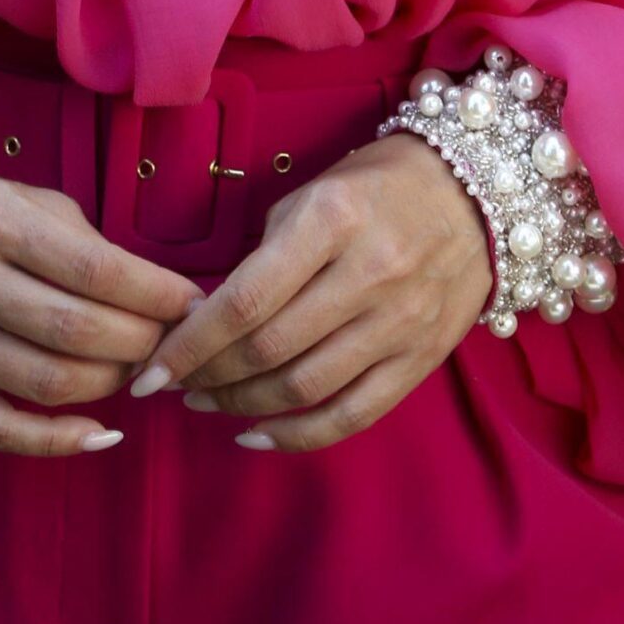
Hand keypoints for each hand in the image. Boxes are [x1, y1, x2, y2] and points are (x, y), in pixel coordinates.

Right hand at [0, 166, 204, 456]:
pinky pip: (0, 430)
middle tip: (172, 340)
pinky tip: (102, 433)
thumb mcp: (17, 196)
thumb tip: (155, 292)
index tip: (193, 303)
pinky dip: (59, 442)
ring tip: (139, 369)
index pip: (96, 269)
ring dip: (113, 383)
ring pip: (50, 383)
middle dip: (144, 342)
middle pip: (79, 331)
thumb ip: (81, 240)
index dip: (157, 294)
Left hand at [126, 132, 493, 450]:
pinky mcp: (420, 360)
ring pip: (304, 387)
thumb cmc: (377, 187)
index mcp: (333, 221)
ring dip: (242, 404)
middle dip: (207, 375)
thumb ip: (266, 251)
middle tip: (172, 383)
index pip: (246, 298)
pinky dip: (296, 436)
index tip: (149, 369)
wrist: (473, 197)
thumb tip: (209, 313)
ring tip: (206, 401)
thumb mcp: (314, 192)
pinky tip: (255, 434)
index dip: (190, 342)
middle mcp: (369, 274)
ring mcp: (399, 323)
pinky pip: (351, 415)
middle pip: (269, 348)